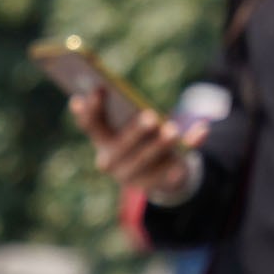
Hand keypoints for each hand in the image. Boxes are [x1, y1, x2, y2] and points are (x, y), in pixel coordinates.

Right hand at [75, 88, 197, 202]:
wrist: (154, 173)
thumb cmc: (140, 137)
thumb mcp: (131, 122)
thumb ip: (128, 105)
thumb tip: (132, 94)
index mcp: (101, 140)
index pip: (90, 124)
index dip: (90, 108)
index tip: (99, 88)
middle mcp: (109, 160)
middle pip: (120, 147)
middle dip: (135, 132)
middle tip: (151, 117)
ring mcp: (129, 176)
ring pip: (144, 161)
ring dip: (159, 146)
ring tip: (173, 132)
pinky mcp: (151, 185)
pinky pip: (165, 174)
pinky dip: (176, 163)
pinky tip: (184, 155)